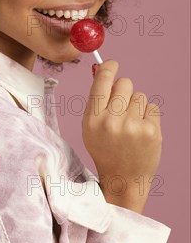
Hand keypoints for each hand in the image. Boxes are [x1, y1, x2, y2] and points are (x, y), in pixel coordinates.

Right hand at [82, 60, 162, 212]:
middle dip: (124, 90)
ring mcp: (133, 126)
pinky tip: (141, 131)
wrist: (124, 179)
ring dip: (136, 106)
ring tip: (131, 124)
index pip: (102, 81)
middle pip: (124, 83)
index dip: (108, 67)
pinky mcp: (151, 131)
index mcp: (92, 119)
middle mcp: (111, 121)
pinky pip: (152, 107)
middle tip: (122, 107)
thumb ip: (96, 99)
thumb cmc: (106, 149)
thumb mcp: (90, 126)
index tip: (112, 64)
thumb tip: (101, 69)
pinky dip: (148, 116)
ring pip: (139, 95)